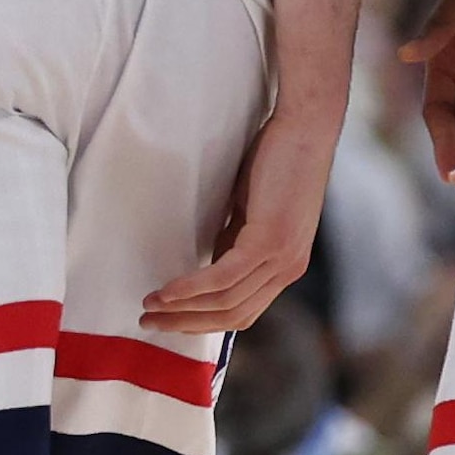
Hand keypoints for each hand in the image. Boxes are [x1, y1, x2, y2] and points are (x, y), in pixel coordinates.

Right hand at [146, 93, 337, 332]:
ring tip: (149, 305)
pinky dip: (192, 288)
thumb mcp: (250, 212)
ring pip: (227, 302)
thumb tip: (207, 261)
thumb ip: (234, 241)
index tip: (168, 318)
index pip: (242, 311)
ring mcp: (282, 258)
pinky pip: (224, 277)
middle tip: (149, 321)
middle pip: (233, 317)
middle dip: (187, 324)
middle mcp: (288, 270)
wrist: (305, 130)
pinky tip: (167, 291)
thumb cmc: (277, 161)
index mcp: (285, 266)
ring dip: (182, 309)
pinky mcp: (270, 241)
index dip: (203, 322)